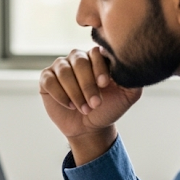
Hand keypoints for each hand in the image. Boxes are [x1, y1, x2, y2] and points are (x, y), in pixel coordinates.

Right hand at [39, 47, 141, 163]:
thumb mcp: (128, 95)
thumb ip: (132, 77)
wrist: (90, 127)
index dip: (99, 67)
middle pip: (79, 62)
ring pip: (64, 72)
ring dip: (75, 93)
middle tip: (95, 104)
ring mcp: (61, 67)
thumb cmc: (109, 108)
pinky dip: (60, 95)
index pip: (96, 52)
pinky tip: (70, 105)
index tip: (104, 84)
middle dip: (87, 85)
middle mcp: (78, 58)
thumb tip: (131, 63)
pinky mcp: (46, 79)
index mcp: (97, 58)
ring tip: (84, 108)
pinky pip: (49, 81)